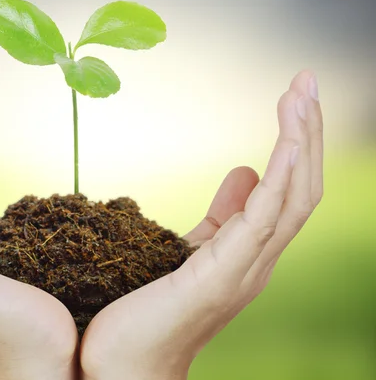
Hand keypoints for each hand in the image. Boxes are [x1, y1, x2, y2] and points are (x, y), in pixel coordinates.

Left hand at [80, 70, 323, 379]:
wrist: (124, 365)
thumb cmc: (152, 309)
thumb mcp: (194, 248)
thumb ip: (224, 214)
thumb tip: (244, 169)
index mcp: (251, 249)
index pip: (289, 187)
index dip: (297, 141)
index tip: (295, 97)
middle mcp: (258, 259)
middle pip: (300, 186)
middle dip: (306, 131)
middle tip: (307, 81)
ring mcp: (244, 269)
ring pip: (292, 197)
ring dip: (300, 142)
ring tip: (302, 94)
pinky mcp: (219, 274)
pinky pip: (264, 220)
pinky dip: (280, 177)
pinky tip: (287, 141)